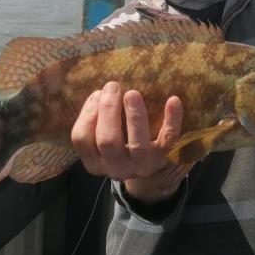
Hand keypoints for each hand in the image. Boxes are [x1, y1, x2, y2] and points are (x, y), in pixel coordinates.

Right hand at [71, 81, 188, 201]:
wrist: (150, 166)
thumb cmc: (120, 141)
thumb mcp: (101, 137)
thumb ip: (96, 119)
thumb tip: (102, 93)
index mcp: (95, 161)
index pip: (81, 138)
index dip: (88, 113)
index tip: (97, 93)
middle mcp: (116, 167)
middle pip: (107, 141)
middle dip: (108, 110)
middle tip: (113, 87)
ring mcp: (141, 165)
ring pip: (137, 144)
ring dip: (135, 117)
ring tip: (132, 94)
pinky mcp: (164, 158)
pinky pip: (169, 140)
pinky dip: (172, 120)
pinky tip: (173, 100)